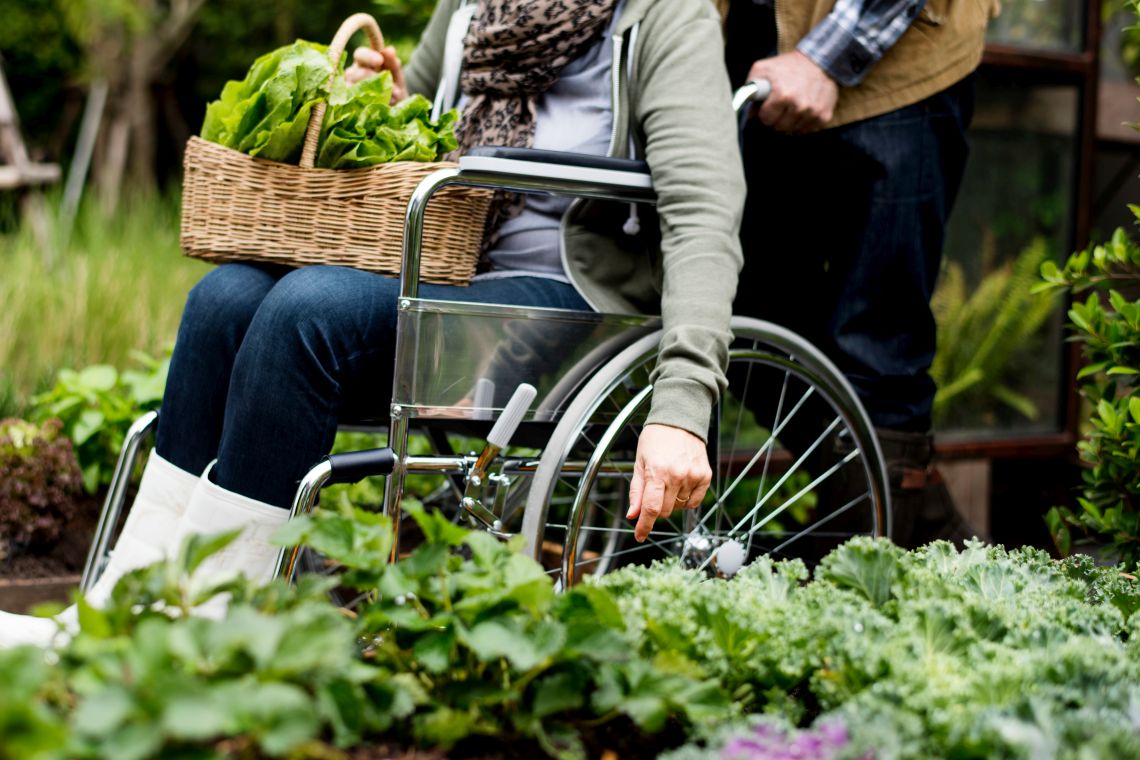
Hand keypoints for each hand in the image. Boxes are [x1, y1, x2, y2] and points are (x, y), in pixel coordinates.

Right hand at [344, 46, 408, 101]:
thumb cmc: (394, 86)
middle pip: (353, 73)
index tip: (380, 61)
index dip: (368, 56)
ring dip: (373, 94)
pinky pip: (354, 104)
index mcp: (363, 62)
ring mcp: (349, 89)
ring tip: (392, 98)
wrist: (396, 107)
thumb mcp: (396, 75)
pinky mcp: (349, 104)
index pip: (360, 54)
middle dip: (371, 78)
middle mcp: (352, 74)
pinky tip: (383, 105)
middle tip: (389, 86)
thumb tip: (390, 50)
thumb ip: (393, 63)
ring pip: (353, 89)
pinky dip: (370, 104)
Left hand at [626, 424, 711, 542]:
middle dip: (655, 508)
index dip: (644, 526)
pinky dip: (685, 499)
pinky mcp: (705, 476)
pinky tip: (681, 484)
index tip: (640, 535)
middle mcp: (677, 476)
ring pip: (678, 507)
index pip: (651, 509)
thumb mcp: (639, 462)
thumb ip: (636, 490)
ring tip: (668, 480)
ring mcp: (693, 476)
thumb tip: (633, 515)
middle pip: (664, 511)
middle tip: (654, 490)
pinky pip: (694, 502)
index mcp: (657, 472)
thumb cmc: (656, 439)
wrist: (680, 420)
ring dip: (670, 501)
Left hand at [748, 51, 838, 133]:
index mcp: (782, 94)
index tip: (768, 106)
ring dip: (789, 122)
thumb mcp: (763, 68)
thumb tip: (744, 109)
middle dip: (776, 119)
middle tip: (780, 107)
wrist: (820, 60)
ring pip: (792, 131)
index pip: (766, 119)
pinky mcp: (824, 116)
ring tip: (791, 107)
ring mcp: (813, 112)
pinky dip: (803, 123)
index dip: (765, 113)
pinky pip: (807, 130)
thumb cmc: (788, 66)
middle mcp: (799, 105)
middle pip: (779, 127)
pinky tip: (803, 110)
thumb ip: (749, 88)